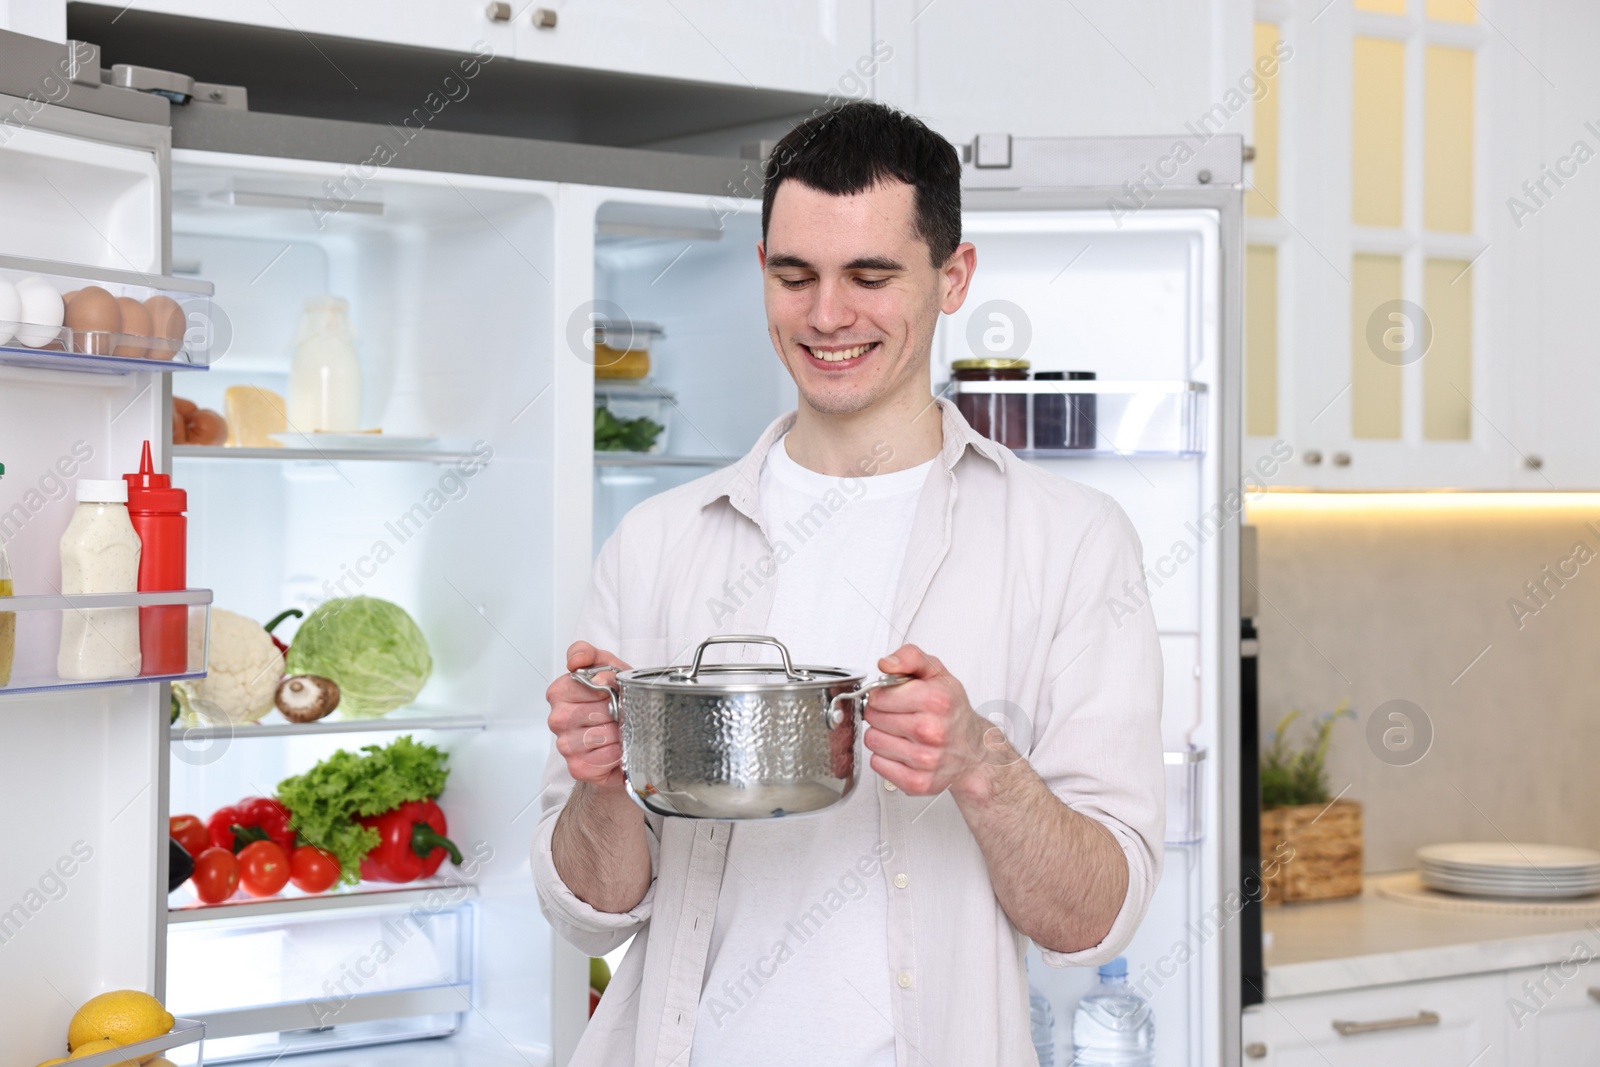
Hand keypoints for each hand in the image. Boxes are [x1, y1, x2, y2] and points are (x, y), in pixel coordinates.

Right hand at [545, 642, 630, 789]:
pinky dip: (616, 753)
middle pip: (593, 711)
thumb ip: (588, 654)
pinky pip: (602, 759)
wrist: (630, 730)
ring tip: (621, 729)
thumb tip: (576, 661)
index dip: (607, 687)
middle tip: (621, 712)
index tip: (614, 690)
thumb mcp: (607, 665)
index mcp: (559, 692)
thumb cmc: (616, 698)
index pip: (582, 685)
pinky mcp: (577, 767)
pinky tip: (617, 748)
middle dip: (615, 710)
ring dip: (618, 732)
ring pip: (598, 735)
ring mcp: (565, 745)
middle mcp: (557, 719)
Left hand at [862, 644, 1003, 797]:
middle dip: (882, 713)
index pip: (879, 695)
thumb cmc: (952, 711)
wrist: (974, 751)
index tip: (894, 697)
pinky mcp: (918, 782)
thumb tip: (886, 664)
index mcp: (936, 700)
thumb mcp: (937, 673)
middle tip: (900, 715)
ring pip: (872, 741)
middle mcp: (932, 731)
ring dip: (882, 735)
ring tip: (902, 733)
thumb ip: (910, 657)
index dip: (882, 694)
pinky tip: (903, 751)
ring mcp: (926, 760)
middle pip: (874, 718)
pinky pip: (877, 764)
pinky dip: (886, 758)